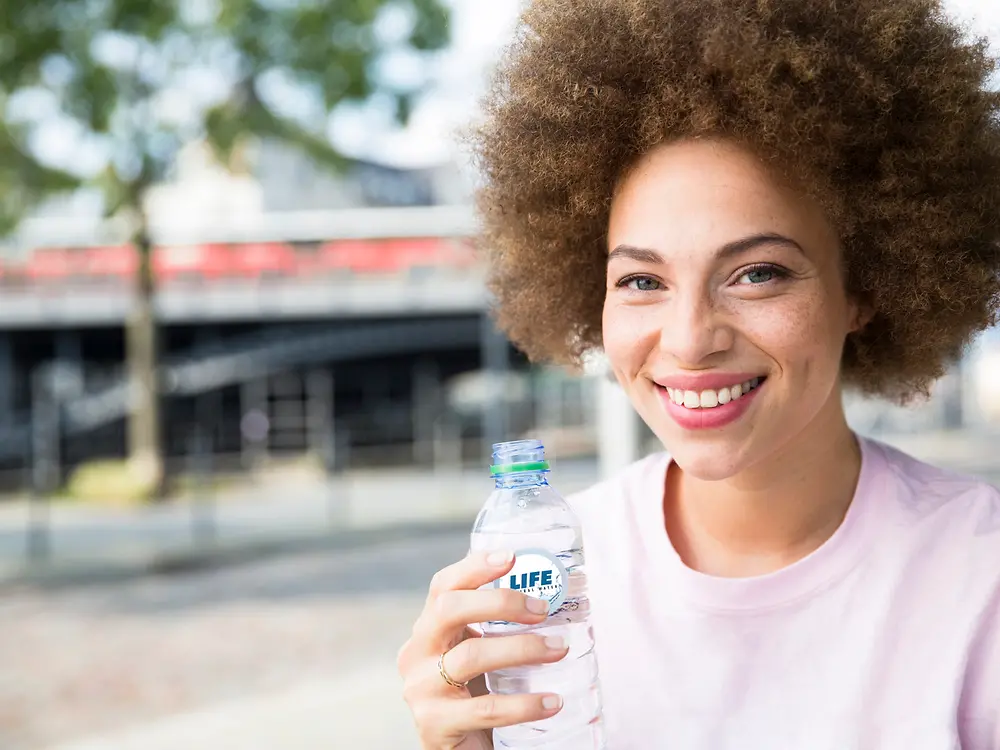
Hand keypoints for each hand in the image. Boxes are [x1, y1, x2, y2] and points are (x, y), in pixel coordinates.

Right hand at [398, 550, 568, 748]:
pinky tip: (553, 701)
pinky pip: (484, 708)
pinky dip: (524, 703)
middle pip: (448, 609)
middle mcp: (416, 653)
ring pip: (470, 656)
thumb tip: (555, 591)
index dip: (474, 567)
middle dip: (500, 602)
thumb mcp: (479, 653)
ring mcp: (421, 689)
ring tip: (558, 649)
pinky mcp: (434, 725)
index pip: (442, 587)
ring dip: (521, 648)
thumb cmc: (476, 694)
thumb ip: (497, 627)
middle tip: (543, 609)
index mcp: (428, 630)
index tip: (512, 556)